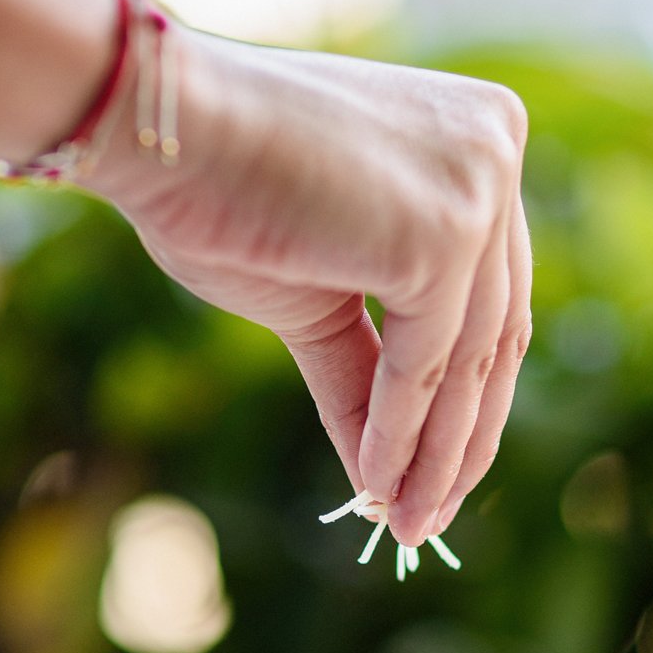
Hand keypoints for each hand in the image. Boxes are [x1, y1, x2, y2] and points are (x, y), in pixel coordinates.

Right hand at [93, 34, 531, 547]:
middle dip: (461, 438)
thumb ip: (369, 368)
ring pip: (468, 358)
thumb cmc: (214, 189)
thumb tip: (387, 474)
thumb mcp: (317, 291)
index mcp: (479, 136)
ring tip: (408, 523)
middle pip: (497, 330)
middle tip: (431, 515)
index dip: (466, 392)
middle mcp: (496, 147)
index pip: (493, 292)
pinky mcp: (448, 233)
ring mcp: (480, 187)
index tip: (439, 468)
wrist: (156, 128)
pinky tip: (378, 486)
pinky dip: (403, 434)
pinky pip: (429, 364)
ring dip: (436, 456)